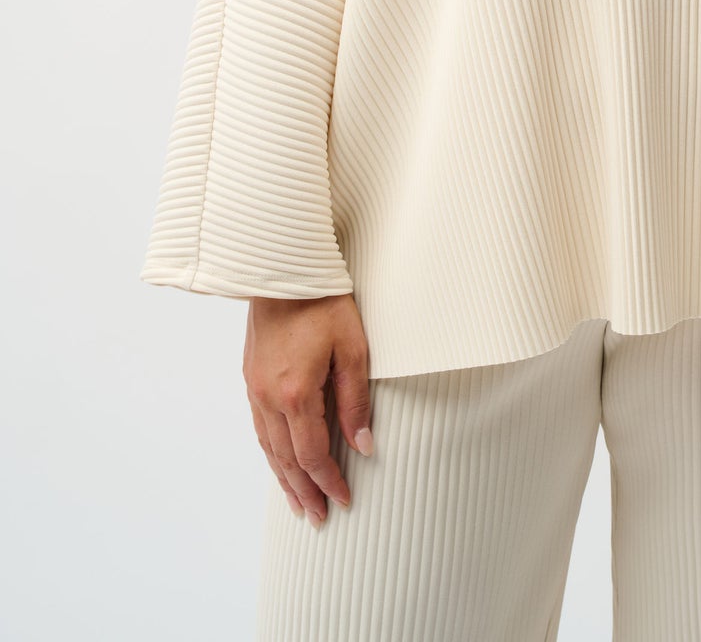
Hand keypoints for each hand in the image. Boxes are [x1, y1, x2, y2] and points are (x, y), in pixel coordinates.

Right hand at [243, 293, 373, 525]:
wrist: (284, 269)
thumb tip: (363, 443)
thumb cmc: (324, 302)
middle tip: (317, 517)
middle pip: (286, 459)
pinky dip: (270, 451)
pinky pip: (260, 426)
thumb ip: (356, 399)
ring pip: (268, 446)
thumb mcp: (353, 348)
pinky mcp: (251, 376)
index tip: (343, 500)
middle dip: (304, 491)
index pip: (312, 454)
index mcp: (296, 393)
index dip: (329, 481)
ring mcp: (255, 387)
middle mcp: (269, 397)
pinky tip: (279, 460)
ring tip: (298, 502)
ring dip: (283, 477)